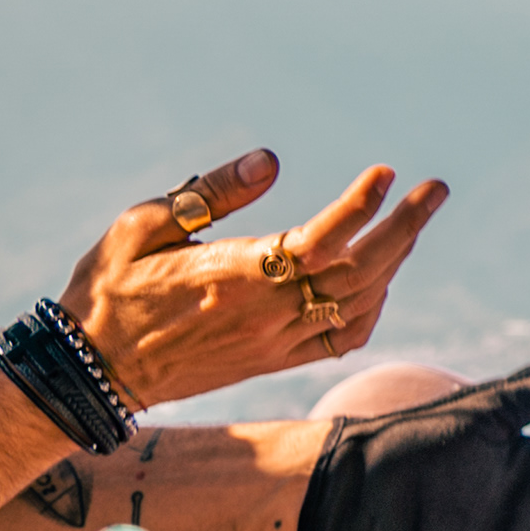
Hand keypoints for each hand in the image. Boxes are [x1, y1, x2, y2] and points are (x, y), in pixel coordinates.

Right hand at [59, 151, 445, 408]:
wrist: (94, 371)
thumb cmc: (111, 288)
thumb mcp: (143, 227)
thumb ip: (210, 194)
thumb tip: (271, 159)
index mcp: (233, 275)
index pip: (317, 242)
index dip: (359, 208)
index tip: (386, 173)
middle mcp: (264, 312)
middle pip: (357, 271)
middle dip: (405, 227)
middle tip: (435, 189)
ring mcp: (275, 342)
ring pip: (357, 301)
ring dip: (395, 259)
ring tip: (413, 219)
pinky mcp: (275, 361)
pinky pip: (341, 336)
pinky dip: (372, 306)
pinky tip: (380, 278)